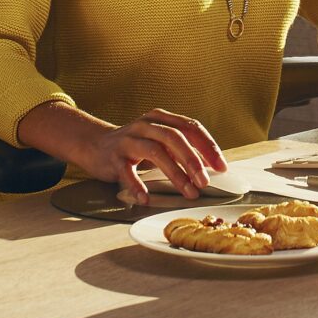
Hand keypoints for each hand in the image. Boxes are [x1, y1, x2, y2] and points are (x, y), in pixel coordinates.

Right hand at [90, 108, 225, 204]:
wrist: (95, 144)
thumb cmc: (135, 146)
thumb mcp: (159, 140)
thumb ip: (181, 148)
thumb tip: (211, 165)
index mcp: (161, 118)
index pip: (190, 127)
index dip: (208, 146)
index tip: (222, 167)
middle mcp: (146, 124)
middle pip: (174, 137)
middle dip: (193, 160)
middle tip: (205, 181)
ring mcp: (128, 139)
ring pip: (155, 152)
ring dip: (175, 173)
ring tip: (189, 192)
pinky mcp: (113, 156)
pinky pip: (126, 171)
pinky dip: (137, 185)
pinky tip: (146, 198)